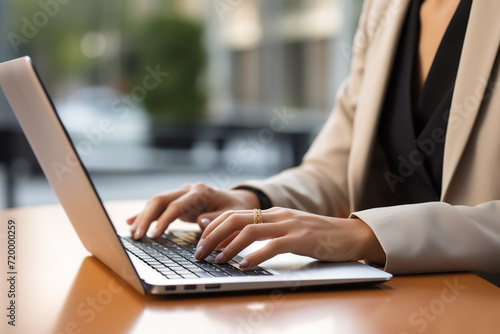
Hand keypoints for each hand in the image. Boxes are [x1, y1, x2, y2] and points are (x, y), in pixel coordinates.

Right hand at [127, 183, 259, 238]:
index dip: (164, 220)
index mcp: (201, 192)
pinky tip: (130, 222)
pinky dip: (145, 214)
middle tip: (137, 235)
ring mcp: (181, 194)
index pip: (176, 205)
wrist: (239, 200)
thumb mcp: (233, 215)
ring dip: (143, 216)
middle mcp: (188, 189)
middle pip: (160, 199)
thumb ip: (217, 219)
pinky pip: (158, 207)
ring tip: (132, 233)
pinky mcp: (178, 201)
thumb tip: (199, 221)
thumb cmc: (237, 209)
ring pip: (156, 202)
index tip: (154, 234)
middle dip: (146, 217)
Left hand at [194, 207, 385, 268]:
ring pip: (249, 231)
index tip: (201, 242)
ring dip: (228, 246)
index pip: (234, 214)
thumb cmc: (319, 236)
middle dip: (212, 236)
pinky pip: (272, 245)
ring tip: (217, 261)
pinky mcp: (301, 238)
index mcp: (272, 213)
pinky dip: (254, 256)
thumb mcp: (289, 230)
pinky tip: (243, 266)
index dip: (214, 228)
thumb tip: (238, 245)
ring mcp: (289, 225)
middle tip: (200, 253)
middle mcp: (277, 216)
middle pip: (235, 220)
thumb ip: (266, 234)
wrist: (351, 234)